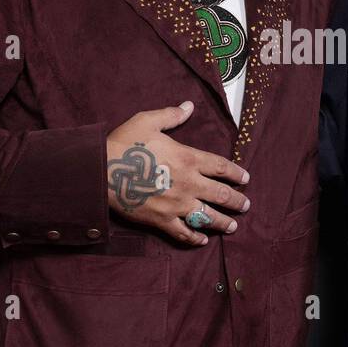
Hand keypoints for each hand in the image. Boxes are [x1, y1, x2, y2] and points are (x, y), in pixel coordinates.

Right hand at [105, 101, 249, 245]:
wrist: (101, 171)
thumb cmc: (124, 144)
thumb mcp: (148, 121)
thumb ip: (172, 115)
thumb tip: (189, 106)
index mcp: (188, 158)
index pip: (222, 167)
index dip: (237, 173)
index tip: (246, 179)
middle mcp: (189, 184)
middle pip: (221, 195)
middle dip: (236, 201)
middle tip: (245, 205)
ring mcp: (177, 205)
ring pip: (208, 217)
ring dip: (223, 222)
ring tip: (233, 226)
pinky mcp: (162, 221)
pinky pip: (183, 233)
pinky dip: (195, 238)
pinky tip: (202, 240)